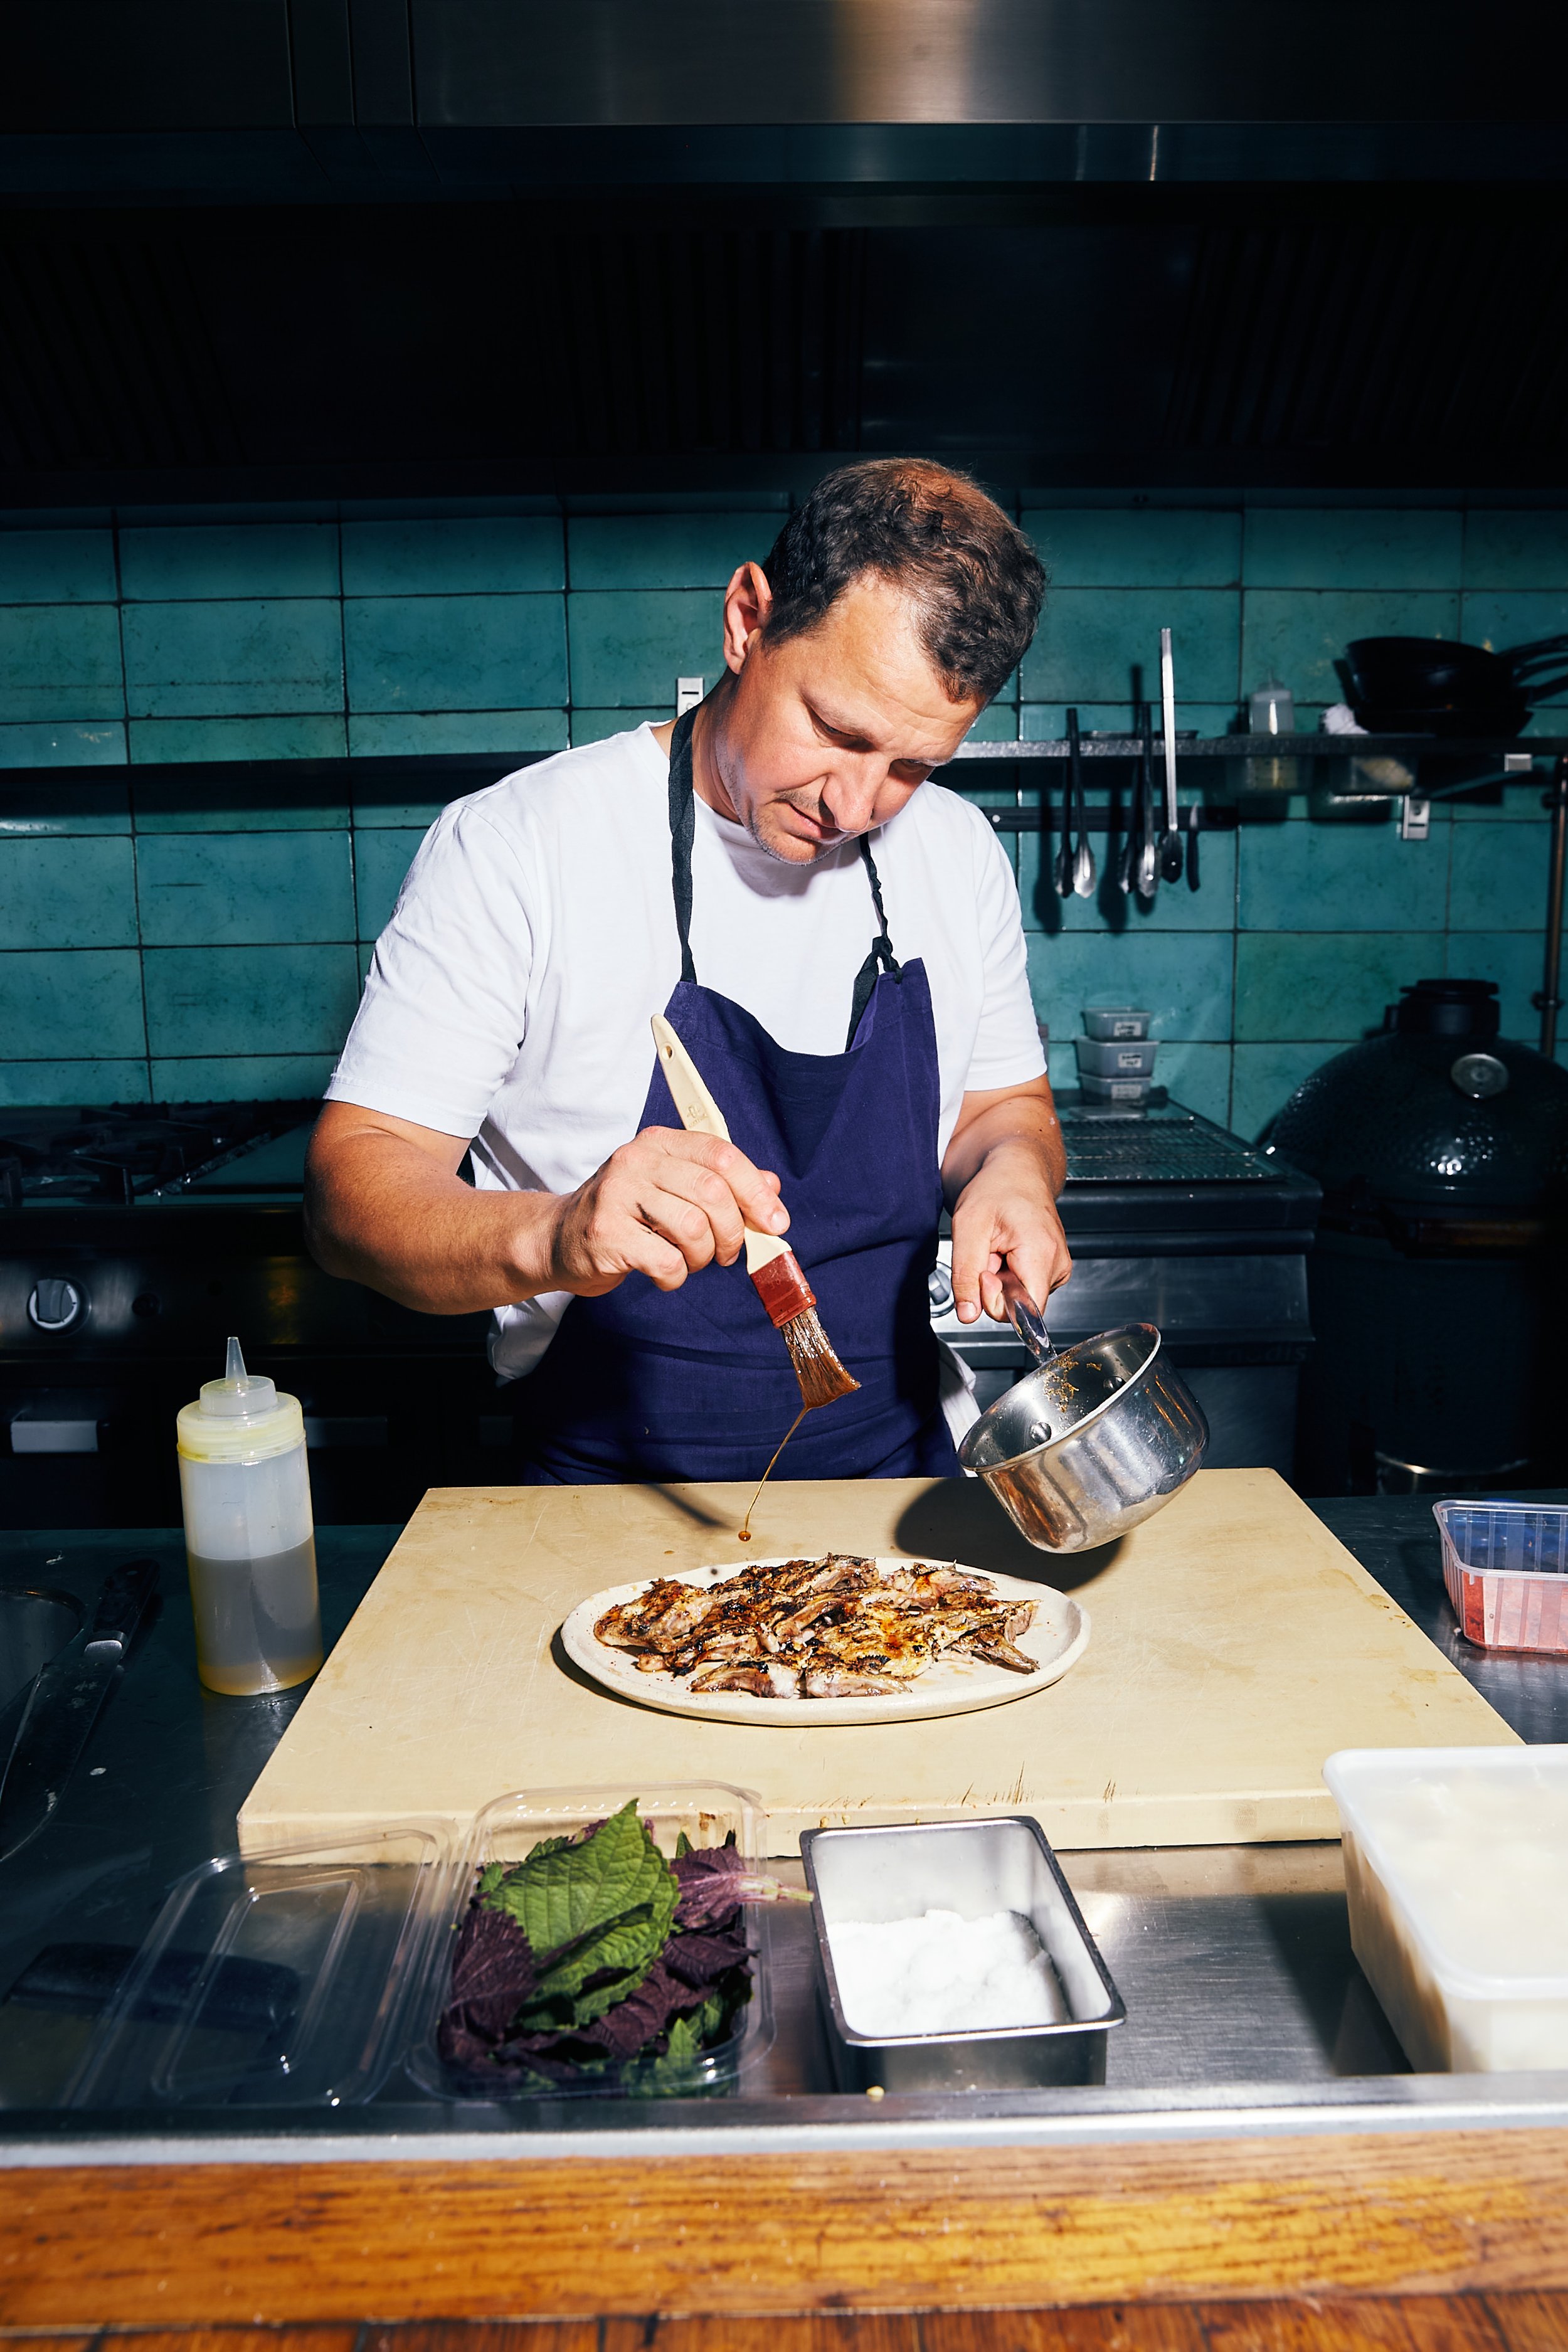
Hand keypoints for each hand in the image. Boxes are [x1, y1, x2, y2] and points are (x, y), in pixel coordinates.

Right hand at [536, 1127, 788, 1296]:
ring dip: (702, 1256)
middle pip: (712, 1192)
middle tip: (727, 1253)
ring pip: (693, 1227)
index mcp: (658, 1143)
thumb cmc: (624, 1217)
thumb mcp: (671, 1189)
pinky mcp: (606, 1234)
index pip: (721, 1155)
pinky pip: (666, 1260)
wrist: (557, 1241)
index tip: (775, 1221)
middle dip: (732, 1232)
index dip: (755, 1191)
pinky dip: (676, 1276)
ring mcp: (617, 1195)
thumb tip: (772, 1189)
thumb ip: (721, 1184)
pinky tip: (664, 1273)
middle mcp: (636, 1161)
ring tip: (688, 1260)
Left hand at [949, 1141, 1071, 1325]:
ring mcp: (1058, 1267)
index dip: (996, 1301)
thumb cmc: (996, 1189)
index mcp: (1042, 1254)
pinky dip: (1009, 1273)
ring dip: (1000, 1279)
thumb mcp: (967, 1229)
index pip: (1026, 1312)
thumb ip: (965, 1276)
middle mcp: (1058, 1264)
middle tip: (987, 1252)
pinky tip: (1006, 1250)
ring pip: (1020, 1297)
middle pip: (1020, 1305)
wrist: (1016, 1170)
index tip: (983, 1271)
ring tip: (997, 1246)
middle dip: (993, 1286)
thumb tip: (967, 1315)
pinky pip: (1025, 1287)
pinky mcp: (1052, 1268)